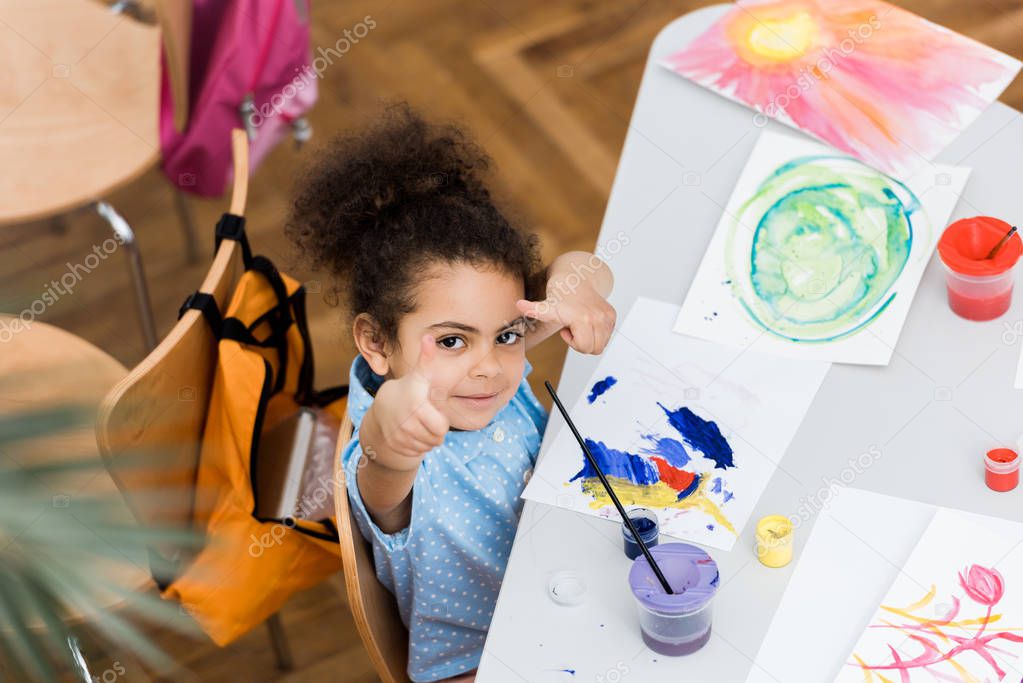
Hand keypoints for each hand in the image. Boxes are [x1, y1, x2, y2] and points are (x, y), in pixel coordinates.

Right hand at [366, 334, 449, 469]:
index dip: (441, 422)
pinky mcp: (395, 446)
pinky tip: (411, 432)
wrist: (383, 408)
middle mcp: (406, 421)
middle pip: (437, 439)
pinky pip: (418, 452)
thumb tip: (429, 337)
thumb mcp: (419, 375)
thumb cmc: (409, 390)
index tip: (431, 411)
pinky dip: (417, 445)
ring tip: (419, 423)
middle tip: (428, 419)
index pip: (441, 428)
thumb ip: (427, 359)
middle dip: (436, 431)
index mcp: (416, 404)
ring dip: (427, 438)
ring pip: (428, 446)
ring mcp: (399, 435)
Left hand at [517, 282, 615, 354]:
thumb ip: (534, 309)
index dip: (573, 343)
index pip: (585, 347)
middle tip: (572, 328)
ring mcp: (607, 316)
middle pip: (594, 349)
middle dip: (581, 343)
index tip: (565, 330)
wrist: (576, 277)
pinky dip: (597, 333)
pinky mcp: (612, 315)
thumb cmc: (560, 294)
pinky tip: (587, 321)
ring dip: (589, 338)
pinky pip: (607, 335)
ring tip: (579, 324)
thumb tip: (518, 304)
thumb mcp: (547, 305)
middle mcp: (598, 317)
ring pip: (601, 344)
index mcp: (583, 318)